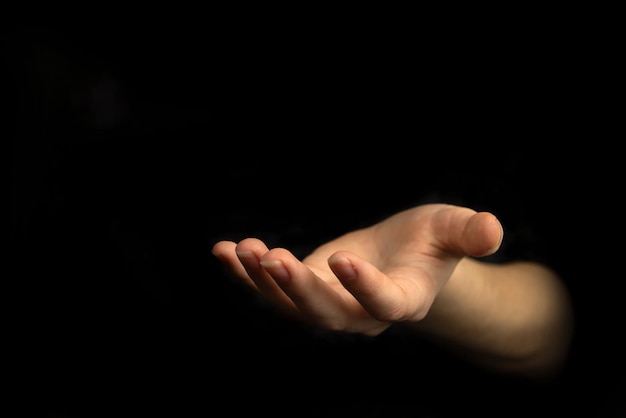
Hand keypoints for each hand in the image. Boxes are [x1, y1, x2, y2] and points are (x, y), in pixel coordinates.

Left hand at [211, 203, 502, 335]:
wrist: (403, 255)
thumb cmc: (432, 242)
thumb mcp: (452, 229)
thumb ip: (469, 233)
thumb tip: (492, 229)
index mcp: (403, 299)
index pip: (384, 304)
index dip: (364, 288)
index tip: (342, 258)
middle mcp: (362, 313)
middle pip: (328, 314)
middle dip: (299, 289)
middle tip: (273, 258)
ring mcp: (330, 305)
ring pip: (293, 307)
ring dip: (264, 282)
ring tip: (242, 249)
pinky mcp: (306, 290)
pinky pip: (272, 290)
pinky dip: (245, 275)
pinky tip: (222, 250)